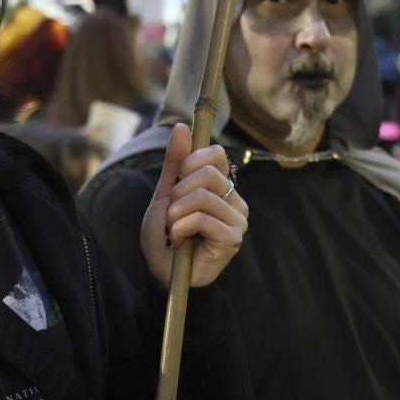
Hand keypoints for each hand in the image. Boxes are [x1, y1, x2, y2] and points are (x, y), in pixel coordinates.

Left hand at [140, 122, 247, 288]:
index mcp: (222, 185)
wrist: (162, 272)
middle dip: (179, 192)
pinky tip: (180, 241)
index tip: (178, 183)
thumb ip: (174, 162)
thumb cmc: (165, 234)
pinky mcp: (233, 238)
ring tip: (174, 228)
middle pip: (208, 173)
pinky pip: (203, 218)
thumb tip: (181, 127)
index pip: (215, 153)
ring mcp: (238, 219)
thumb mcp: (165, 193)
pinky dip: (181, 228)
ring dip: (177, 213)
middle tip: (172, 213)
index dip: (190, 163)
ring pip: (203, 196)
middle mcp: (235, 199)